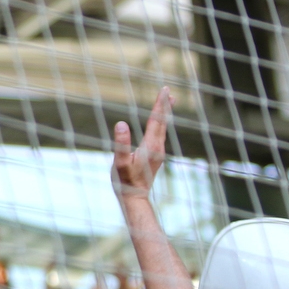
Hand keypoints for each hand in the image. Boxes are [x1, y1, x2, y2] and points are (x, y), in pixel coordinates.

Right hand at [112, 86, 172, 201]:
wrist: (135, 199)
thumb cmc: (125, 182)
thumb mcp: (119, 163)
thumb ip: (121, 144)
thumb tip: (121, 124)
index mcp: (150, 146)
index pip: (156, 120)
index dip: (160, 104)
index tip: (164, 90)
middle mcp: (158, 147)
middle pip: (162, 122)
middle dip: (165, 106)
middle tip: (169, 92)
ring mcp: (158, 153)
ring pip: (163, 129)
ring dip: (164, 115)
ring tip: (168, 103)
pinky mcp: (155, 157)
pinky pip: (159, 135)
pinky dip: (160, 125)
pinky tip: (158, 125)